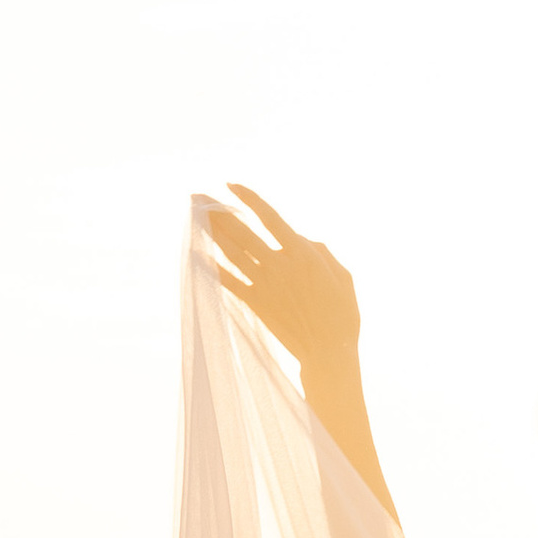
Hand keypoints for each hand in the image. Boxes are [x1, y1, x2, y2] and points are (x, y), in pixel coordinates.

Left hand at [198, 188, 361, 375]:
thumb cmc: (342, 315)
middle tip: (196, 197)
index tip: (231, 186)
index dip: (249, 199)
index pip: (270, 218)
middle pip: (241, 232)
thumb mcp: (343, 277)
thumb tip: (301, 238)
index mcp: (302, 254)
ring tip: (194, 218)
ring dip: (210, 233)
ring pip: (231, 252)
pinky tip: (196, 255)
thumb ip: (321, 252)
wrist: (327, 352)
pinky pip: (228, 281)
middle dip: (217, 212)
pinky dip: (211, 268)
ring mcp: (265, 284)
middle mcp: (279, 265)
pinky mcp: (256, 303)